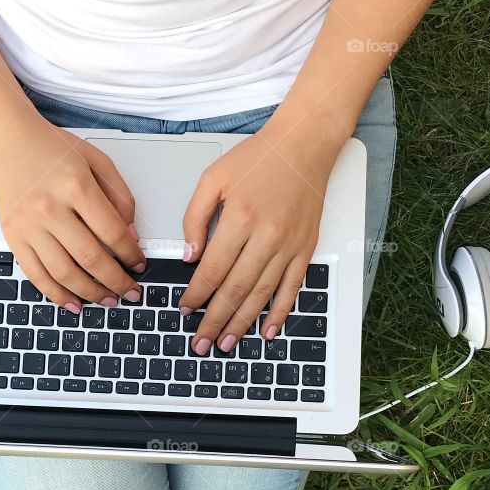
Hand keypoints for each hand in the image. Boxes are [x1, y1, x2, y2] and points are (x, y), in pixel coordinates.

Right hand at [0, 109, 145, 311]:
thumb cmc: (51, 148)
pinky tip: (74, 303)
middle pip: (90, 258)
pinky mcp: (12, 237)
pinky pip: (36, 275)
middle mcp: (49, 208)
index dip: (130, 255)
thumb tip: (131, 236)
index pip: (112, 232)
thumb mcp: (96, 161)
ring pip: (64, 273)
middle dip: (116, 282)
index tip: (139, 265)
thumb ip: (119, 196)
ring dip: (90, 293)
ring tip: (108, 300)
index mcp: (75, 186)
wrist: (5, 138)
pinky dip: (56, 295)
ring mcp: (28, 225)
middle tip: (130, 292)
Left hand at [178, 118, 345, 354]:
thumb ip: (195, 217)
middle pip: (235, 290)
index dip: (197, 294)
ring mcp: (289, 246)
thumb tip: (190, 256)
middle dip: (214, 321)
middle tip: (200, 343)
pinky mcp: (305, 249)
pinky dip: (279, 313)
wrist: (304, 145)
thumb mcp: (213, 178)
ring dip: (241, 323)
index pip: (213, 269)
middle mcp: (267, 236)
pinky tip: (267, 332)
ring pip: (261, 295)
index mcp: (241, 218)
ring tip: (225, 344)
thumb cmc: (258, 158)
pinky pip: (291, 289)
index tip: (185, 310)